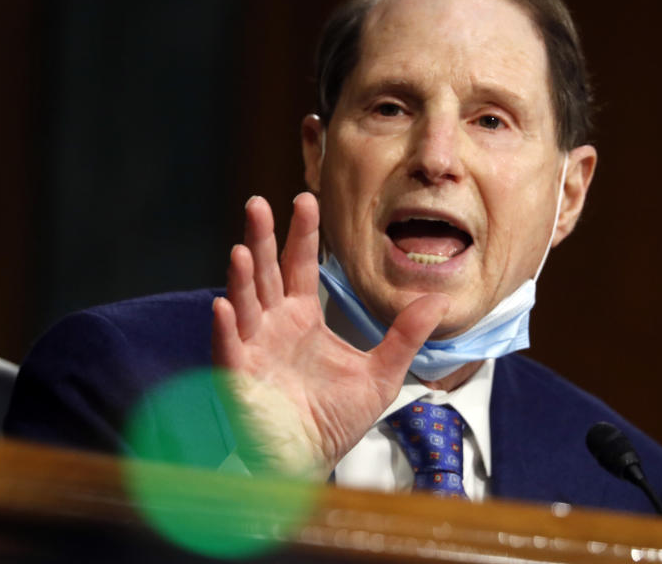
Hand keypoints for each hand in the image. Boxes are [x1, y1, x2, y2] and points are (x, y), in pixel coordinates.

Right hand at [211, 193, 447, 477]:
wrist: (309, 461)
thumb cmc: (334, 419)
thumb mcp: (380, 374)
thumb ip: (404, 336)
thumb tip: (437, 300)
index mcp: (301, 317)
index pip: (299, 265)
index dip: (301, 233)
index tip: (306, 198)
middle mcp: (272, 325)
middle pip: (265, 273)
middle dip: (262, 238)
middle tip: (257, 203)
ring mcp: (251, 349)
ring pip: (244, 304)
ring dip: (241, 278)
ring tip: (243, 249)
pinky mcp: (238, 379)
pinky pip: (228, 350)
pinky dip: (224, 330)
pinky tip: (223, 307)